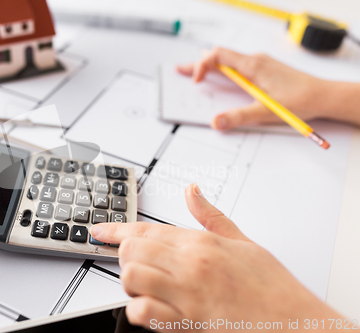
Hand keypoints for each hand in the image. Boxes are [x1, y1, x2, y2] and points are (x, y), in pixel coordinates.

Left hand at [91, 184, 341, 331]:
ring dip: (130, 281)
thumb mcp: (241, 241)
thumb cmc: (269, 284)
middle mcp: (189, 263)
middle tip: (135, 262)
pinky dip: (138, 310)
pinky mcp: (187, 320)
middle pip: (132, 249)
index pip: (145, 228)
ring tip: (144, 285)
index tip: (97, 231)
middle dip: (125, 255)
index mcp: (199, 242)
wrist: (292, 320)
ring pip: (132, 276)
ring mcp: (186, 292)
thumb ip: (210, 215)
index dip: (114, 229)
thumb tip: (192, 191)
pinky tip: (150, 308)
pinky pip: (143, 312)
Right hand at [176, 48, 331, 129]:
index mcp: (252, 66)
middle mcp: (255, 61)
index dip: (201, 66)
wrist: (324, 96)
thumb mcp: (265, 112)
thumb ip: (238, 117)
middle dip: (198, 65)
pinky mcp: (265, 70)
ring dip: (210, 67)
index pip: (218, 56)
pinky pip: (238, 65)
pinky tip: (222, 79)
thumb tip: (216, 122)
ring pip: (228, 60)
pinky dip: (223, 70)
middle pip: (219, 56)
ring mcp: (260, 64)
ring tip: (196, 75)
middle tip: (181, 71)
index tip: (196, 81)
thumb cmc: (300, 100)